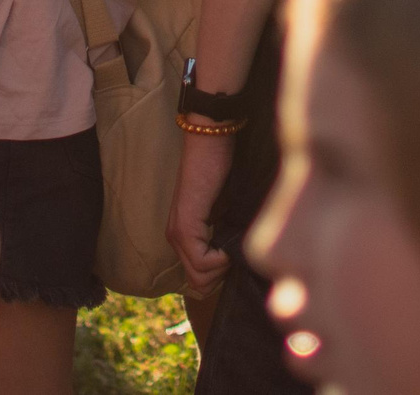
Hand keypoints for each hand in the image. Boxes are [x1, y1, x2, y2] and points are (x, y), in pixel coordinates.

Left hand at [168, 127, 234, 295]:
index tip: (237, 252)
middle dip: (222, 273)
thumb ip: (229, 234)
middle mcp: (176, 239)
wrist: (213, 137)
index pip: (200, 279)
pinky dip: (221, 258)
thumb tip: (243, 260)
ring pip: (200, 278)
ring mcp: (178, 234)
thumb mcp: (230, 209)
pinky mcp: (185, 227)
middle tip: (235, 249)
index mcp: (185, 235)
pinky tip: (228, 237)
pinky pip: (203, 263)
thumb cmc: (226, 166)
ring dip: (223, 265)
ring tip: (232, 239)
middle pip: (199, 283)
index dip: (222, 273)